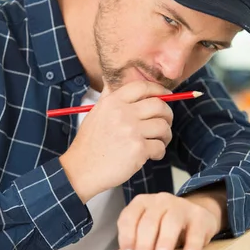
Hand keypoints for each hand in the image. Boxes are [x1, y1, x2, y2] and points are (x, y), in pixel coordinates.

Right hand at [59, 81, 172, 202]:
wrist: (81, 169)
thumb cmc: (89, 144)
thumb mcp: (95, 113)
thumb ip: (108, 97)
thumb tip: (112, 80)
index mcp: (112, 102)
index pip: (142, 87)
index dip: (159, 90)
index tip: (166, 95)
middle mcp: (122, 113)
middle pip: (159, 105)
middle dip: (167, 115)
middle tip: (165, 123)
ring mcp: (131, 131)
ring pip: (163, 127)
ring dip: (165, 136)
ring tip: (159, 142)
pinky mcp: (138, 149)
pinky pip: (160, 146)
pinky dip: (159, 152)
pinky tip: (151, 155)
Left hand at [113, 192, 222, 249]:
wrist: (197, 218)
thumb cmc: (166, 228)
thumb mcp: (148, 234)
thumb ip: (133, 246)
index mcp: (141, 204)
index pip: (128, 219)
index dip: (126, 239)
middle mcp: (159, 201)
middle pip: (148, 222)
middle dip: (143, 245)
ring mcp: (180, 205)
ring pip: (170, 222)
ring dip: (164, 243)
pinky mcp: (199, 215)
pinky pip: (195, 230)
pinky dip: (191, 244)